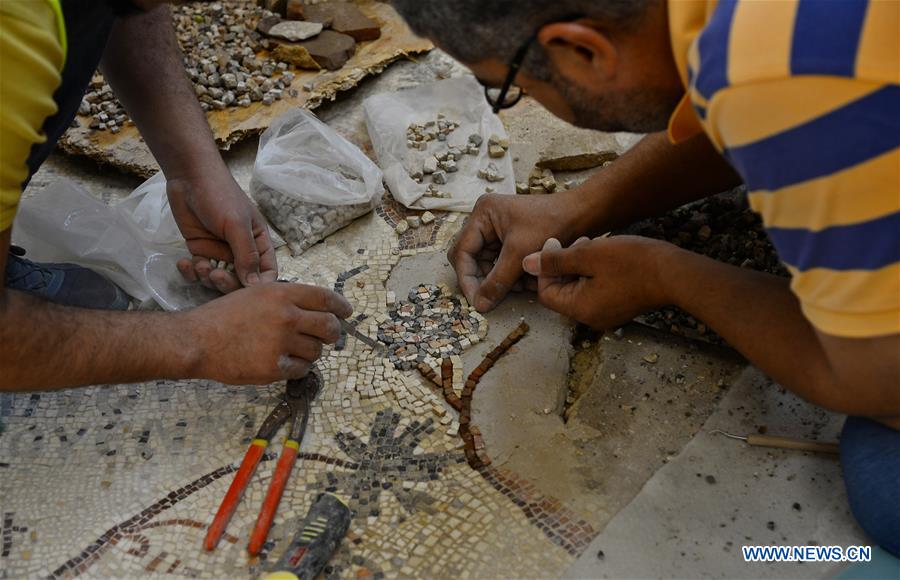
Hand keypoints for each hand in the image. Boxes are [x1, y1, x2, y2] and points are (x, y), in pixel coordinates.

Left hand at [167, 168, 276, 293]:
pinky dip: (190, 272)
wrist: (188, 178)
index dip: (259, 286)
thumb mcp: (236, 225)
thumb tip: (254, 285)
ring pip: (218, 279)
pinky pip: (198, 272)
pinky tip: (184, 262)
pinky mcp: (200, 251)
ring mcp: (219, 252)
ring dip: (207, 278)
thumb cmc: (220, 196)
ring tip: (199, 265)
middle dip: (227, 284)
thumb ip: (246, 256)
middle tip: (215, 276)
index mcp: (258, 244)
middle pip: (241, 281)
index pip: (266, 273)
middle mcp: (241, 251)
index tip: (246, 291)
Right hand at [185, 282, 351, 383]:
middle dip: (332, 333)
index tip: (346, 313)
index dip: (341, 307)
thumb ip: (286, 300)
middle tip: (328, 337)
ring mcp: (281, 343)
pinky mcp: (274, 367)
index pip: (326, 298)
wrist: (197, 340)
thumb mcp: (256, 294)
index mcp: (282, 294)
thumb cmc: (223, 316)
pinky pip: (302, 370)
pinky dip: (297, 368)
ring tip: (293, 349)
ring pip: (316, 351)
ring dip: (310, 352)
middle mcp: (286, 316)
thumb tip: (316, 310)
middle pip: (329, 327)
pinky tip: (284, 363)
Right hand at [448, 192, 583, 312]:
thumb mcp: (520, 254)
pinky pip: (501, 263)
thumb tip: (479, 306)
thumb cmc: (551, 224)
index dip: (467, 279)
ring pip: (487, 264)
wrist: (583, 214)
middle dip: (483, 280)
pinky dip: (510, 276)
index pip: (462, 252)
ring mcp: (498, 230)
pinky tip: (525, 283)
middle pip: (471, 259)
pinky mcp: (511, 240)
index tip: (476, 301)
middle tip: (491, 300)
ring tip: (517, 288)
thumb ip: (498, 281)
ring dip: (499, 280)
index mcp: (483, 214)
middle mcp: (486, 220)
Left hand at [522, 236, 675, 328]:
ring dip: (579, 266)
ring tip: (592, 245)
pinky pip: (595, 290)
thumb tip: (526, 264)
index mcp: (579, 309)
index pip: (545, 292)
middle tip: (577, 242)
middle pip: (561, 291)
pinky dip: (593, 273)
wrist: (676, 273)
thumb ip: (554, 261)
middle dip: (563, 265)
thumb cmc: (632, 262)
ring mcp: (606, 314)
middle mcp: (590, 318)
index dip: (545, 266)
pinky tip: (604, 254)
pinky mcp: (619, 306)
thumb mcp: (587, 255)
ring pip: (578, 288)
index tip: (555, 241)